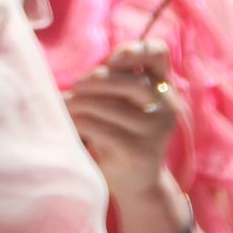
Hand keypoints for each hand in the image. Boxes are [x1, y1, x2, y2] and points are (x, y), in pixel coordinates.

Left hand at [65, 40, 180, 205]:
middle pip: (135, 82)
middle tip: (77, 85)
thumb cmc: (122, 134)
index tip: (111, 60)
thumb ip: (114, 83)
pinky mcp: (140, 152)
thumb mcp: (123, 104)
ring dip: (82, 102)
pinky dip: (80, 122)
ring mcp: (156, 131)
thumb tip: (87, 76)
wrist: (136, 182)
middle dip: (100, 80)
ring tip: (65, 104)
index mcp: (164, 87)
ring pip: (113, 106)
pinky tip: (69, 122)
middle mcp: (168, 107)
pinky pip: (103, 129)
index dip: (135, 49)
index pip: (159, 53)